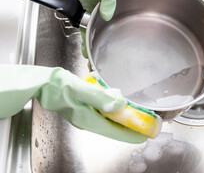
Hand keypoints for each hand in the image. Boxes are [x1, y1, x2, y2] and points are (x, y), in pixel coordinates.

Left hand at [0, 0, 115, 56]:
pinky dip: (85, 42)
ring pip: (93, 30)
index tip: (115, 33)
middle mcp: (95, 7)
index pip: (112, 15)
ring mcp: (86, 14)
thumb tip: (107, 17)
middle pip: (103, 25)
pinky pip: (82, 32)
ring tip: (96, 51)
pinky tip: (86, 49)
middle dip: (104, 35)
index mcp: (104, 0)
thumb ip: (110, 0)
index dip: (114, 23)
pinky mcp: (76, 19)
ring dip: (94, 40)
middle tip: (105, 45)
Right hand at [0, 65, 145, 142]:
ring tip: (136, 115)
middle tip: (145, 124)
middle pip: (114, 128)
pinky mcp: (83, 110)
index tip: (145, 135)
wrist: (41, 83)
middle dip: (130, 127)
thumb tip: (120, 103)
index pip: (115, 131)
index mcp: (88, 119)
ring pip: (109, 121)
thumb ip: (100, 97)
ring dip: (122, 119)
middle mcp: (88, 121)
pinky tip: (118, 105)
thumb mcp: (80, 90)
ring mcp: (85, 116)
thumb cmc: (56, 86)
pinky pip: (102, 114)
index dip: (131, 134)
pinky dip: (113, 112)